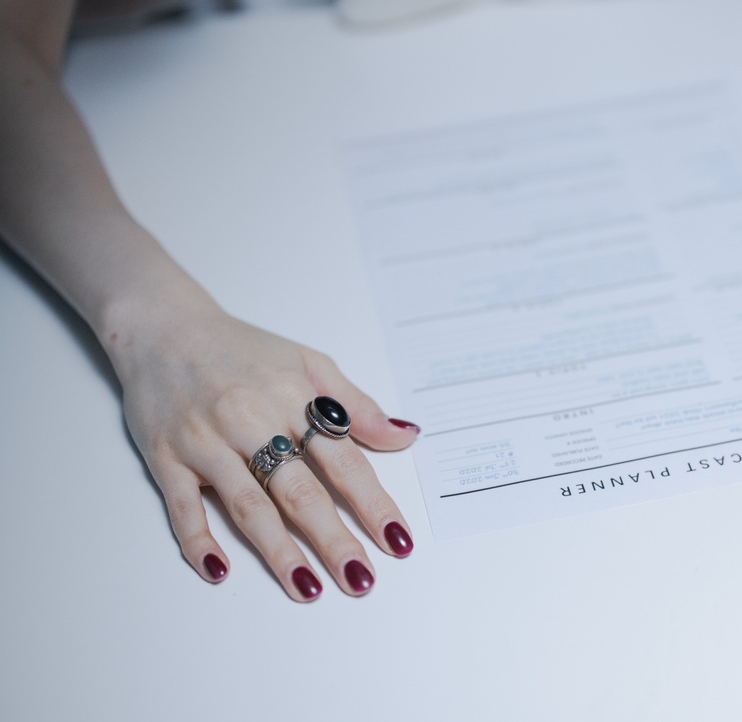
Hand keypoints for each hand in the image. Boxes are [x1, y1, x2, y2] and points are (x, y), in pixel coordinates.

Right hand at [108, 295, 418, 599]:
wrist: (164, 326)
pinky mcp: (166, 457)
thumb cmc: (242, 349)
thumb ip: (357, 405)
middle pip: (300, 491)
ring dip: (279, 551)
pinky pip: (182, 506)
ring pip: (248, 505)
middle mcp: (251, 421)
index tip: (396, 540)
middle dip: (334, 540)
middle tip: (360, 579)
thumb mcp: (309, 362)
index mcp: (293, 399)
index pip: (344, 462)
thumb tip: (405, 437)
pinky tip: (220, 572)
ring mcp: (207, 442)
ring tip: (309, 587)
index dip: (373, 504)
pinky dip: (199, 540)